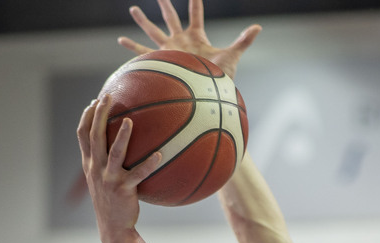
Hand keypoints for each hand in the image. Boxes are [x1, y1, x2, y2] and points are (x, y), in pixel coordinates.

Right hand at [76, 96, 161, 239]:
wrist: (113, 228)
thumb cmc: (112, 202)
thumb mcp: (104, 181)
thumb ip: (107, 163)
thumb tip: (121, 147)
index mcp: (90, 164)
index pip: (82, 135)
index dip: (87, 116)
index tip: (94, 101)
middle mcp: (95, 168)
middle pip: (94, 136)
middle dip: (100, 114)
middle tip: (107, 97)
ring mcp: (108, 179)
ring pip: (113, 152)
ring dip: (121, 136)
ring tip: (130, 120)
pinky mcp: (123, 189)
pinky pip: (138, 174)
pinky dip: (149, 164)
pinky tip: (160, 155)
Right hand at [118, 0, 259, 78]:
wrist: (205, 95)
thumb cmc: (219, 76)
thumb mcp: (232, 55)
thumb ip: (244, 40)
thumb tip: (259, 27)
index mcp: (196, 37)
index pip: (196, 14)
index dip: (195, 2)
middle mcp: (181, 41)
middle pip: (170, 17)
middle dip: (164, 5)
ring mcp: (169, 50)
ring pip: (152, 31)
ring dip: (143, 20)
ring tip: (133, 9)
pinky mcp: (160, 61)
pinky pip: (143, 53)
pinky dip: (132, 48)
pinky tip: (121, 41)